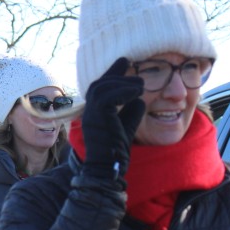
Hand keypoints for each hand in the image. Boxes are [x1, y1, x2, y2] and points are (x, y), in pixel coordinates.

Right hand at [80, 58, 145, 179]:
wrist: (107, 168)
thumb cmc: (116, 151)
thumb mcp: (127, 127)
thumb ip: (132, 112)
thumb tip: (141, 99)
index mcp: (94, 113)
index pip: (100, 88)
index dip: (112, 74)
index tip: (125, 62)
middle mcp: (89, 111)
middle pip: (99, 84)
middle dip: (116, 72)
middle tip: (131, 64)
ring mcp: (91, 114)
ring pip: (103, 87)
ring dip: (123, 82)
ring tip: (140, 85)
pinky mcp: (96, 117)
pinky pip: (108, 96)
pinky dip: (123, 91)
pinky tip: (136, 93)